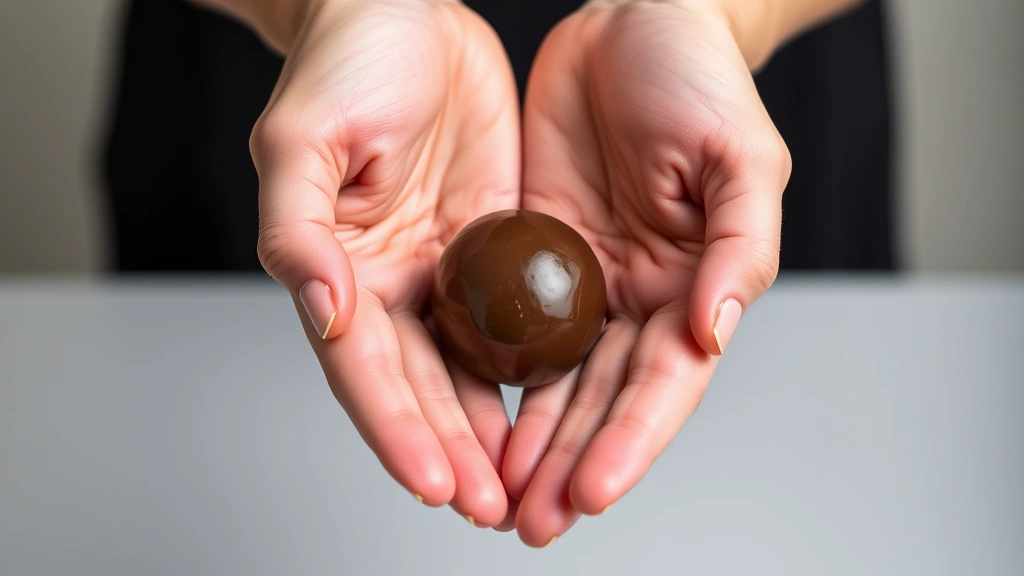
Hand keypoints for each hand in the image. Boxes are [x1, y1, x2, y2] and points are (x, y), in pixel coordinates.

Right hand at [251, 0, 519, 527]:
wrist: (405, 10)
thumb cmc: (345, 62)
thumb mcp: (303, 139)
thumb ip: (298, 231)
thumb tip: (321, 312)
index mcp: (338, 268)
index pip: (365, 368)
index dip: (396, 428)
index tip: (435, 482)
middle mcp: (391, 283)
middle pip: (420, 385)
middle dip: (454, 450)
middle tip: (491, 508)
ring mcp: (445, 269)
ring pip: (469, 367)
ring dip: (492, 430)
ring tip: (524, 486)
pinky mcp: (492, 245)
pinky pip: (513, 317)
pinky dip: (529, 368)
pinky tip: (553, 409)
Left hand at [504, 0, 791, 545]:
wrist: (632, 20)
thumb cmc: (698, 79)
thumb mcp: (739, 158)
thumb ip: (738, 248)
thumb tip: (713, 332)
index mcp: (690, 287)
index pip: (661, 384)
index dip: (630, 442)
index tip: (591, 492)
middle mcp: (634, 297)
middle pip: (599, 400)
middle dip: (567, 463)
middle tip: (531, 521)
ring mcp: (578, 279)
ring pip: (549, 379)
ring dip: (525, 441)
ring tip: (496, 496)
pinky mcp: (528, 249)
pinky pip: (503, 321)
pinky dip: (489, 374)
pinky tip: (467, 416)